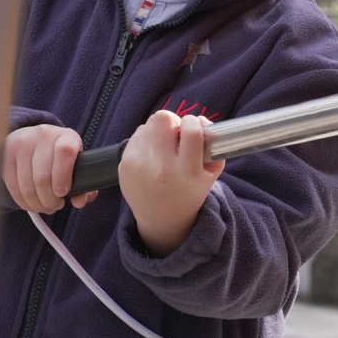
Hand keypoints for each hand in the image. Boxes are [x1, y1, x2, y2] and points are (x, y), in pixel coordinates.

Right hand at [2, 124, 98, 213]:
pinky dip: (23, 201)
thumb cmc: (60, 156)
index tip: (62, 193)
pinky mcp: (5, 154)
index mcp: (66, 136)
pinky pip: (13, 186)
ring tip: (45, 207)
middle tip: (55, 206)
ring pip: (27, 185)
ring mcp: (22, 144)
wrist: (35, 139)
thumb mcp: (76, 164)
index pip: (64, 152)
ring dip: (37, 203)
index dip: (63, 176)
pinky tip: (32, 204)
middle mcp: (43, 136)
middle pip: (42, 176)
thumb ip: (84, 185)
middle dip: (49, 199)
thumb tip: (80, 201)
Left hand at [118, 111, 225, 257]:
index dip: (193, 123)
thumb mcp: (210, 174)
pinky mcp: (124, 164)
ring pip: (147, 125)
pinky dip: (146, 139)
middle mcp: (161, 167)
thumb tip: (200, 120)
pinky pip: (136, 136)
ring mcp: (138, 165)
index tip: (193, 129)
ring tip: (163, 146)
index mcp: (186, 171)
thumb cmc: (189, 192)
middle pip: (162, 118)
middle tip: (175, 133)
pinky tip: (152, 154)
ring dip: (158, 130)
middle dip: (172, 121)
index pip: (190, 131)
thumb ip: (213, 146)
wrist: (161, 219)